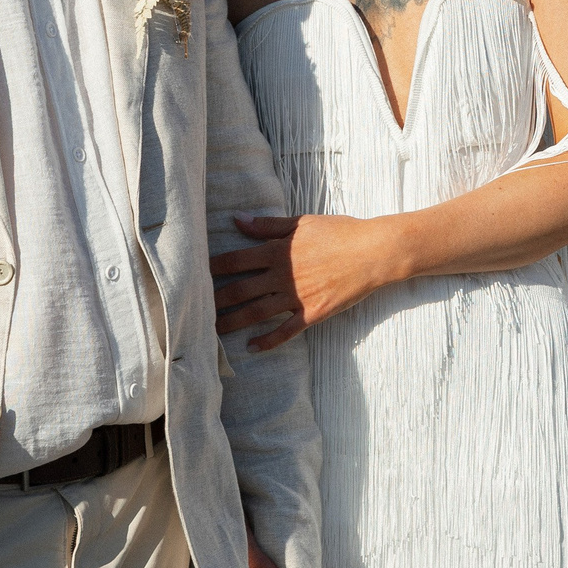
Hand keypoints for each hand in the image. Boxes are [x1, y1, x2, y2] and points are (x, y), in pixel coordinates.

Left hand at [211, 213, 403, 351]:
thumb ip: (268, 225)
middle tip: (194, 308)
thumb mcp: (302, 222)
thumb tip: (237, 220)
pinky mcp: (311, 314)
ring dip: (232, 322)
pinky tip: (252, 347)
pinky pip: (285, 332)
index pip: (236, 260)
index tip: (196, 273)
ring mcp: (296, 297)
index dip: (214, 267)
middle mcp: (282, 276)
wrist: (373, 253)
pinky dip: (267, 341)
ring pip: (256, 313)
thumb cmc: (340, 232)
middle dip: (215, 300)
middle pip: (240, 290)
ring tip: (212, 331)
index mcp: (278, 251)